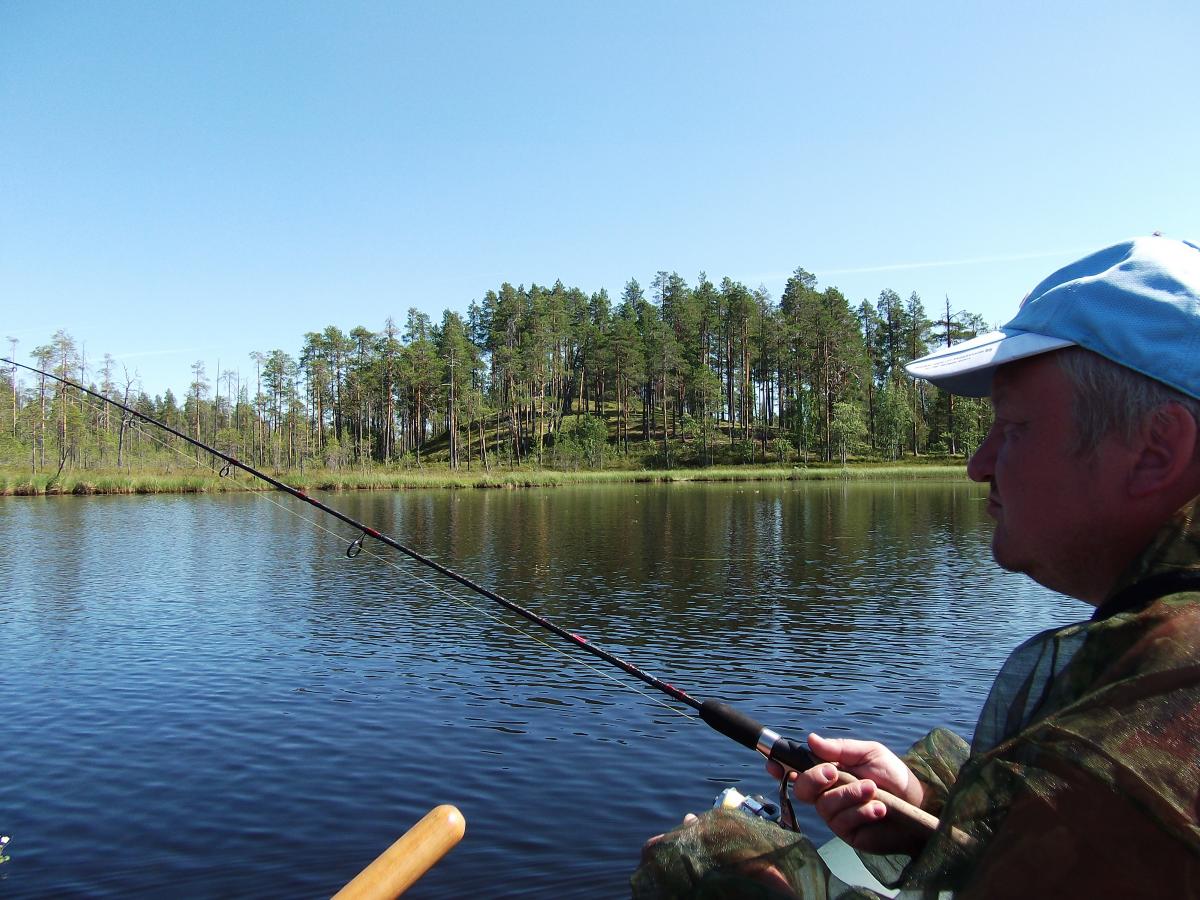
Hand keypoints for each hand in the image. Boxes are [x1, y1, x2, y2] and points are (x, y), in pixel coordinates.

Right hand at [770, 732, 927, 855]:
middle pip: (803, 789)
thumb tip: (811, 739)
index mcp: (827, 771)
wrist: (917, 802)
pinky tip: (879, 808)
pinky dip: (861, 812)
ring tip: (873, 789)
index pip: (795, 769)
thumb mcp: (869, 753)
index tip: (774, 763)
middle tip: (834, 772)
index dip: (780, 766)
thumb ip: (840, 749)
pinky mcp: (849, 833)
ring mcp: (836, 815)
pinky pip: (844, 822)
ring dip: (848, 794)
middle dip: (815, 778)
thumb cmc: (893, 775)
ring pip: (825, 805)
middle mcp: (827, 794)